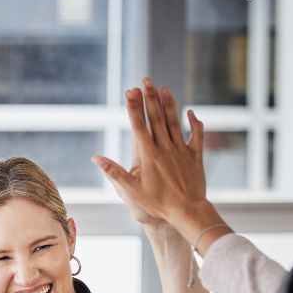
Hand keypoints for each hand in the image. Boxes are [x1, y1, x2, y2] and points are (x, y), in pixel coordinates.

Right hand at [92, 78, 206, 228]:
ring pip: (174, 122)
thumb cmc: (157, 205)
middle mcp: (165, 148)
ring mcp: (181, 151)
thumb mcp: (131, 191)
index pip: (139, 125)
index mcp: (148, 155)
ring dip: (169, 104)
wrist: (187, 212)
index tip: (130, 91)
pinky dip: (194, 123)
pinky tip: (191, 112)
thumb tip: (96, 158)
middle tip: (146, 80)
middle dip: (150, 98)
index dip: (134, 107)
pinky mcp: (195, 157)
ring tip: (164, 88)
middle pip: (156, 118)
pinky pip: (196, 136)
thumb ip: (114, 172)